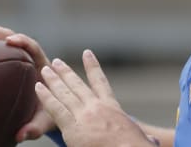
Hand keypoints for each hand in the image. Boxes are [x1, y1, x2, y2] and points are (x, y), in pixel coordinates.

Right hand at [0, 24, 54, 141]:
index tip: (10, 41)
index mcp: (40, 64)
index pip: (32, 46)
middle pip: (8, 35)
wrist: (48, 106)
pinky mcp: (2, 58)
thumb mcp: (45, 120)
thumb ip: (35, 127)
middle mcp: (25, 54)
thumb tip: (20, 135)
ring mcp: (13, 54)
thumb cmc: (48, 111)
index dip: (22, 41)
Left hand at [37, 49, 156, 146]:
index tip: (87, 53)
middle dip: (66, 72)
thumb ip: (145, 138)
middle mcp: (97, 107)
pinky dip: (46, 96)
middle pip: (77, 84)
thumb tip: (153, 141)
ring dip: (53, 79)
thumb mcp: (143, 141)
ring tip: (44, 69)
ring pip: (64, 93)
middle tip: (56, 62)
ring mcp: (84, 116)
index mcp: (113, 108)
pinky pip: (55, 108)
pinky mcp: (72, 128)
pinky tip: (38, 87)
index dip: (93, 66)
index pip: (101, 82)